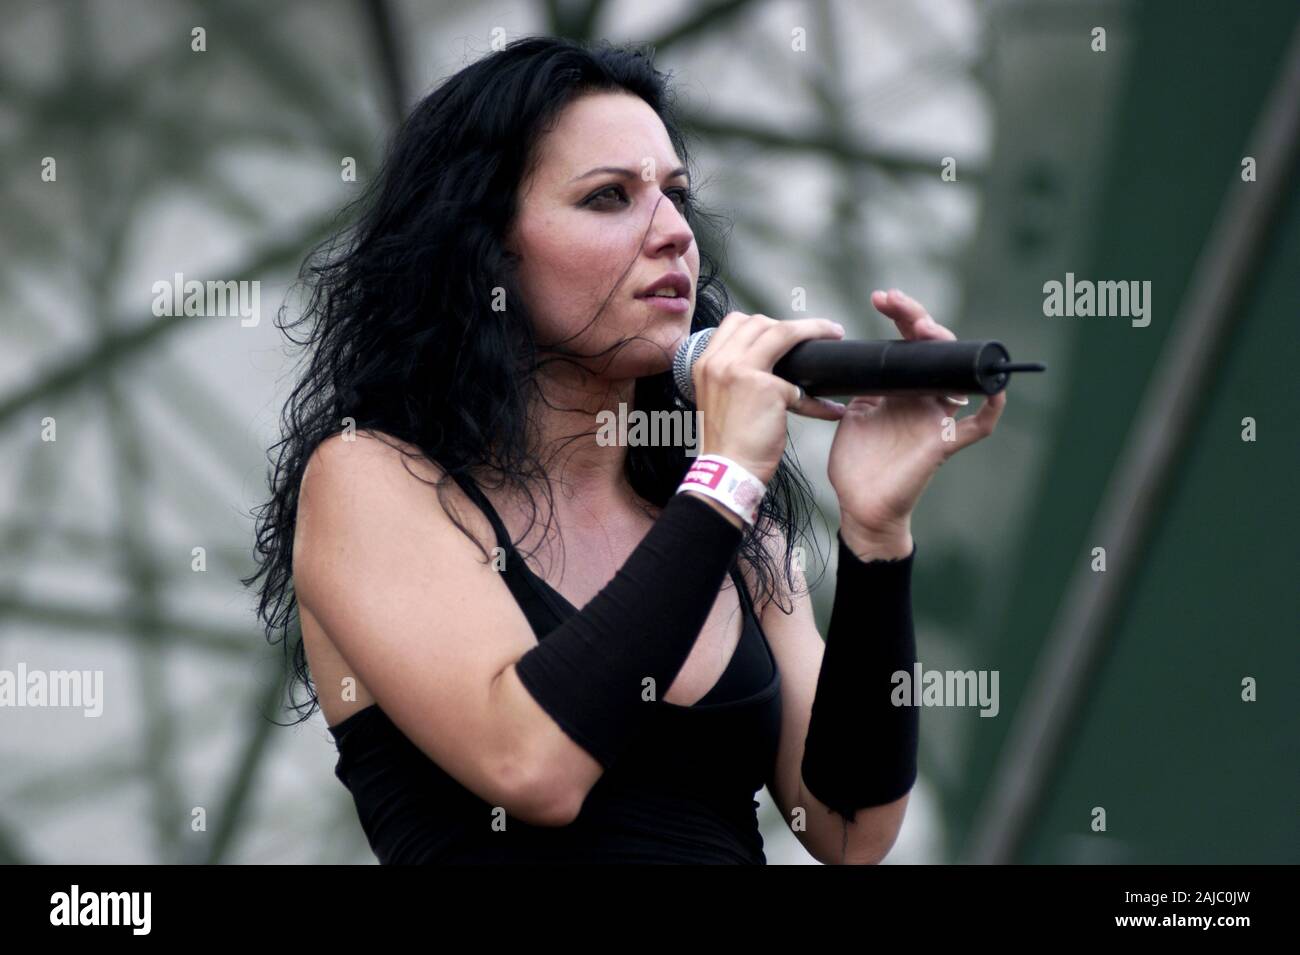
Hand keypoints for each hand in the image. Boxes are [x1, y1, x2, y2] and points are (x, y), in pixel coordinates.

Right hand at [690, 311, 848, 484]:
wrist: (725, 472)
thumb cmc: (727, 444)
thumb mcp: (718, 399)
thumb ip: (734, 376)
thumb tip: (771, 364)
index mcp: (705, 363)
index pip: (734, 323)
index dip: (763, 322)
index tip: (783, 330)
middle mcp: (719, 361)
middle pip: (760, 322)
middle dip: (791, 324)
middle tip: (817, 332)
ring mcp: (740, 370)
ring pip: (783, 332)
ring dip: (814, 330)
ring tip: (832, 334)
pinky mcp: (766, 387)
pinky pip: (801, 387)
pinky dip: (819, 401)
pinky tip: (831, 409)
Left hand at [827, 289, 1005, 542]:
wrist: (860, 504)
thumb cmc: (857, 462)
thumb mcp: (854, 412)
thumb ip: (860, 386)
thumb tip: (848, 356)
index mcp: (902, 388)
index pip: (908, 343)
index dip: (900, 316)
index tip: (880, 297)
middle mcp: (924, 398)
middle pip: (936, 350)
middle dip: (919, 320)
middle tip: (894, 301)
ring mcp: (936, 419)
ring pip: (958, 376)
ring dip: (949, 348)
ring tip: (926, 329)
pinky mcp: (942, 444)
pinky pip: (977, 427)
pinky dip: (991, 410)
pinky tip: (995, 391)